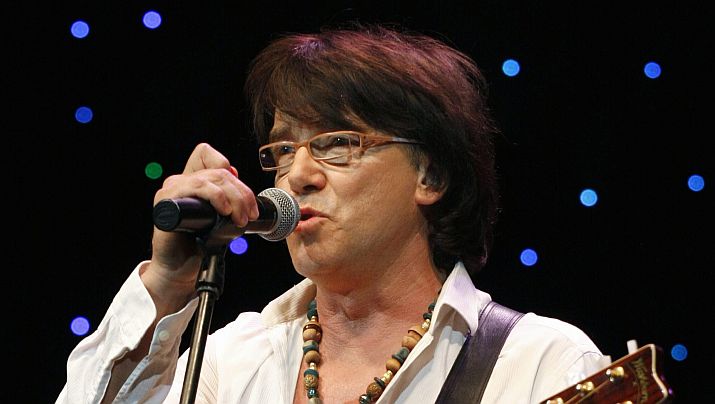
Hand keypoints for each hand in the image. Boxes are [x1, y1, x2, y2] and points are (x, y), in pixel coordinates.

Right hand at [142, 143, 258, 312]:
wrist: (180, 269)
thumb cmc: (199, 245)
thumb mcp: (220, 219)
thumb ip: (229, 203)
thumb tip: (246, 195)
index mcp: (193, 181)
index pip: (206, 154)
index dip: (226, 165)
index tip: (240, 192)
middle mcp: (181, 181)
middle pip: (219, 170)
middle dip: (242, 192)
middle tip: (249, 214)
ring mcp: (172, 190)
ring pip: (210, 178)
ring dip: (234, 197)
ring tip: (240, 218)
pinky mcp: (166, 202)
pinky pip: (194, 187)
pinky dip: (215, 196)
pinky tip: (223, 211)